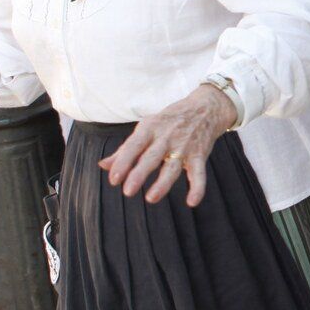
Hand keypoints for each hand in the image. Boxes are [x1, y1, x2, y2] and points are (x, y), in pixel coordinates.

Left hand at [98, 84, 236, 206]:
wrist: (206, 107)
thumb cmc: (170, 120)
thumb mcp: (147, 127)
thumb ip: (126, 149)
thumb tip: (103, 166)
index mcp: (150, 128)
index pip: (134, 146)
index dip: (123, 162)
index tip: (113, 179)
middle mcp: (167, 137)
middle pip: (151, 157)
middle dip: (139, 173)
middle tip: (128, 191)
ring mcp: (185, 146)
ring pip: (172, 167)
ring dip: (163, 183)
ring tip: (151, 198)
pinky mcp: (200, 155)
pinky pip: (199, 173)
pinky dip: (198, 187)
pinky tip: (192, 202)